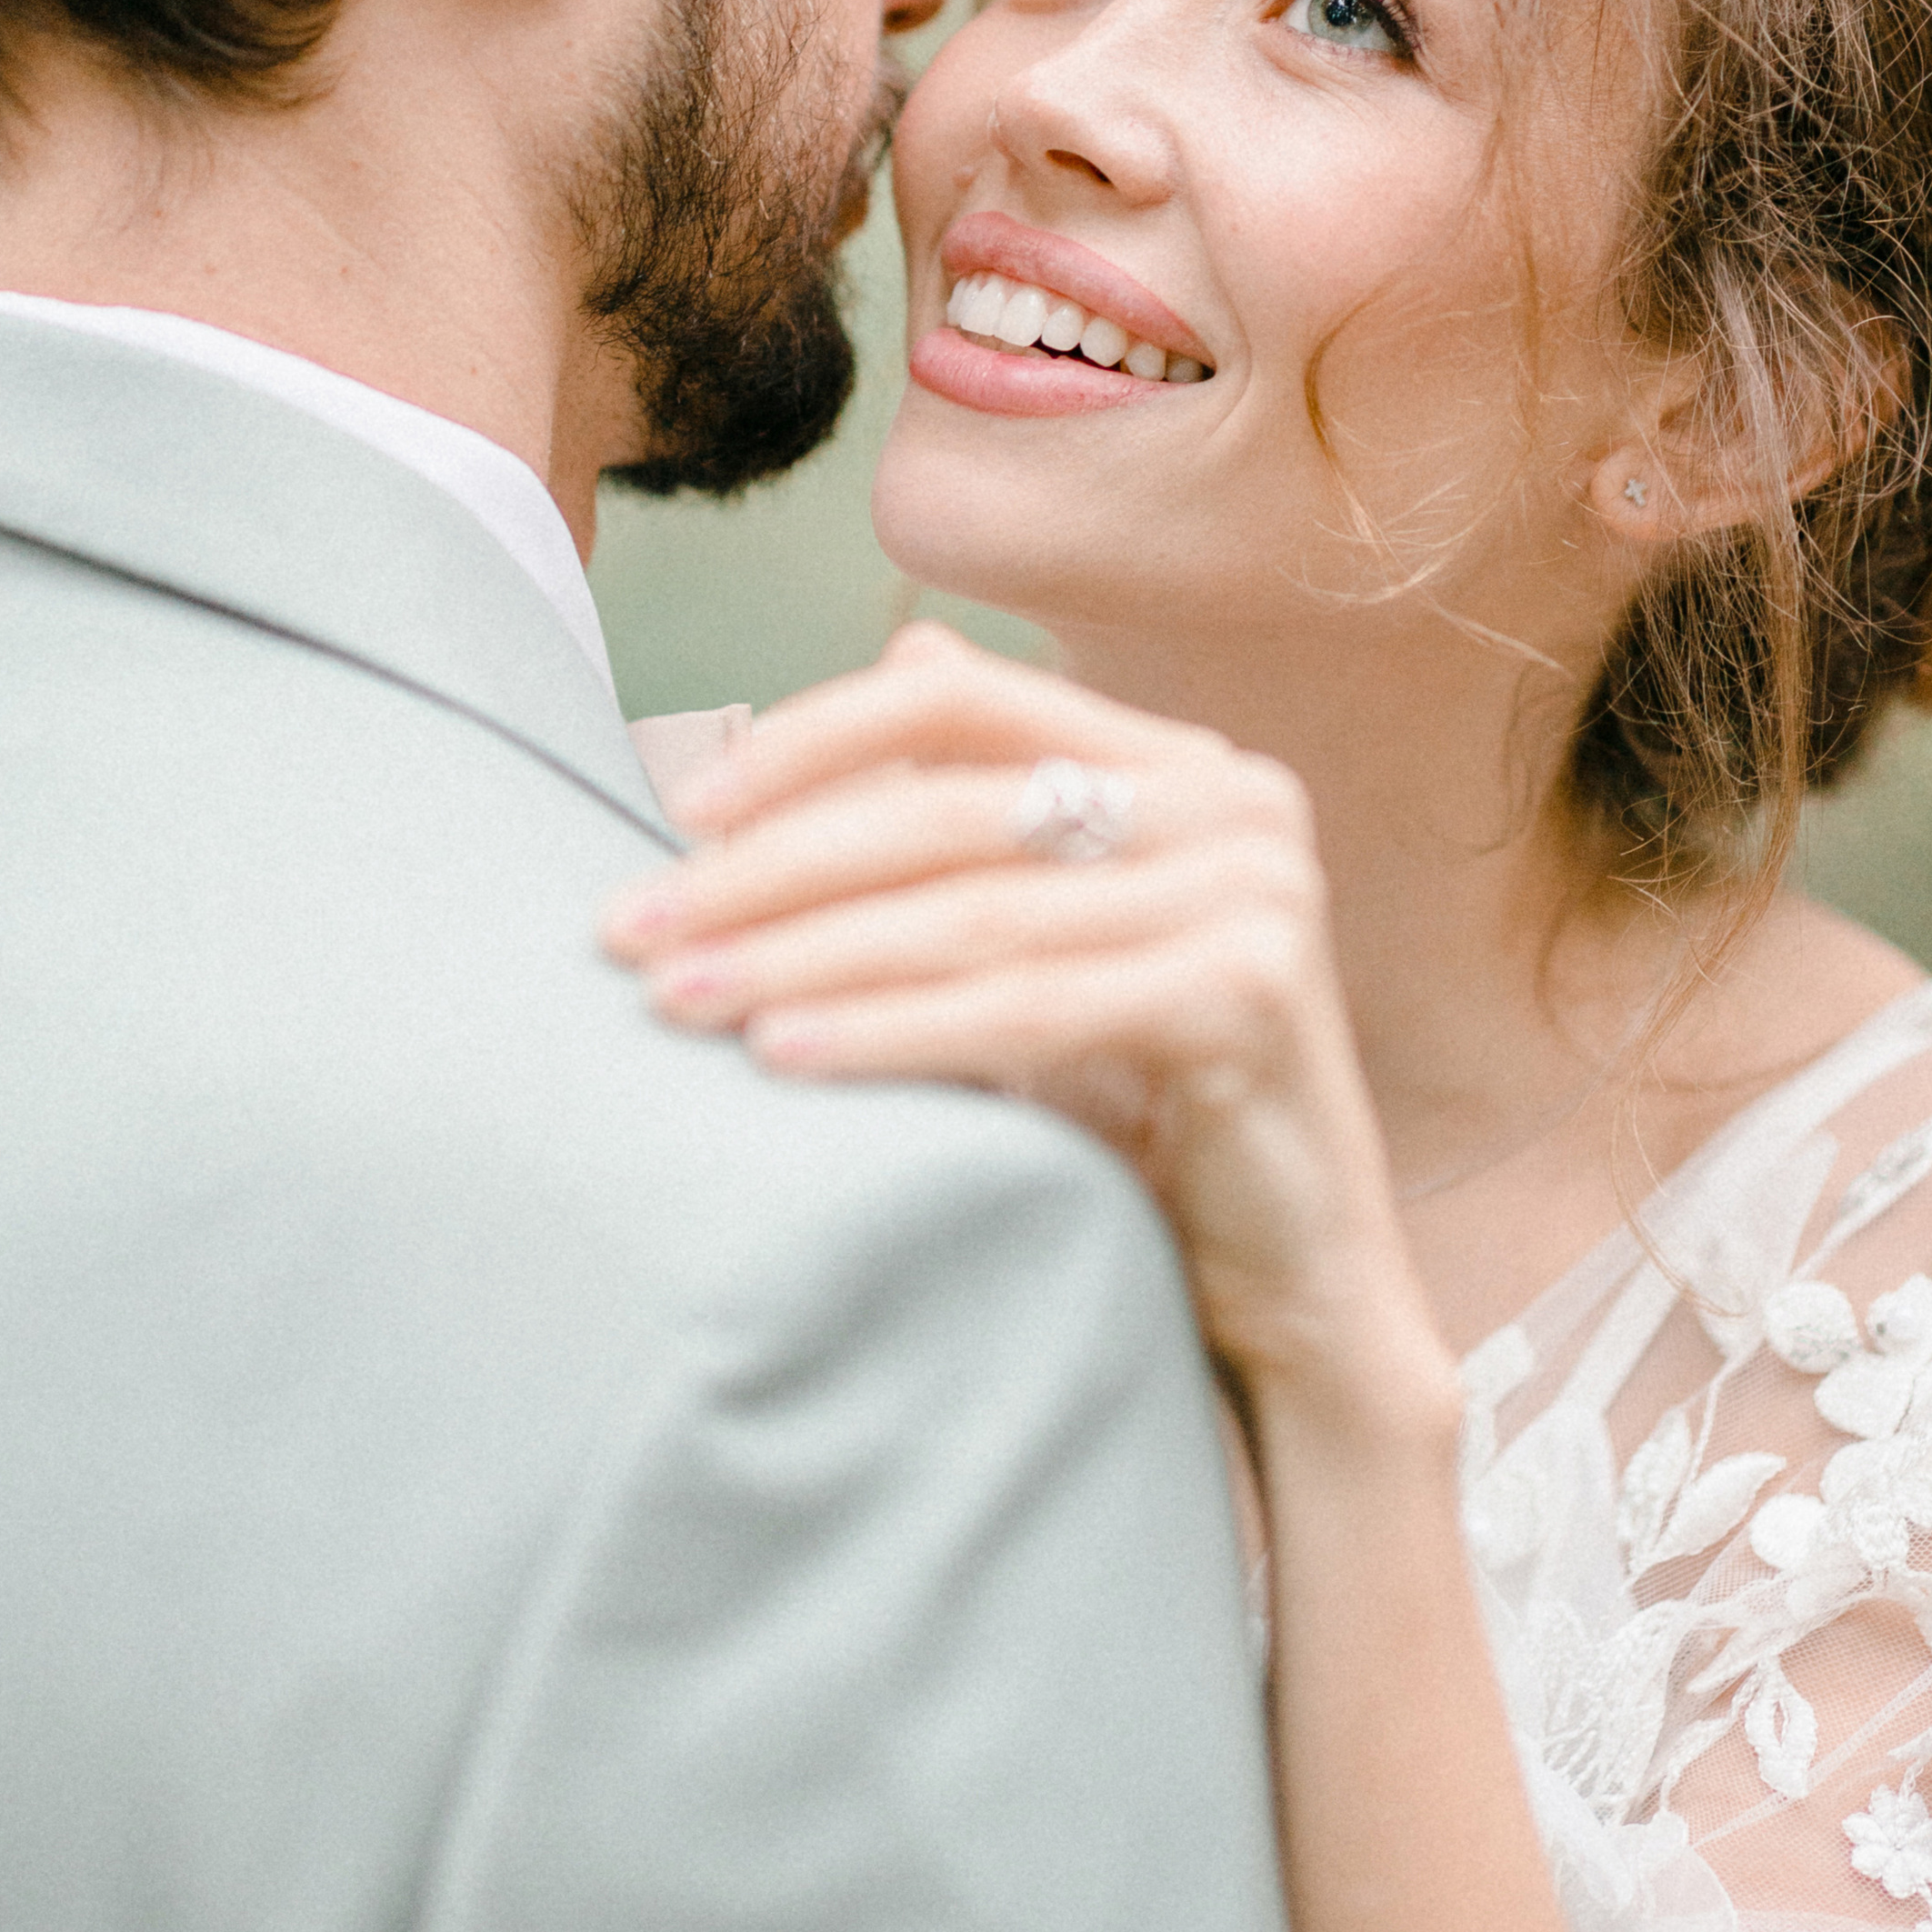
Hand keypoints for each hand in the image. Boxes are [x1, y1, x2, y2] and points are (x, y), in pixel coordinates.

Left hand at [602, 626, 1451, 1419]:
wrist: (1299, 1283)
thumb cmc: (1155, 1113)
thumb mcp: (1067, 943)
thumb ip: (995, 817)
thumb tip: (907, 648)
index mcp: (1181, 765)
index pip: (963, 696)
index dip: (813, 738)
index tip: (683, 809)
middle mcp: (1233, 804)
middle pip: (947, 807)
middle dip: (770, 869)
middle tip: (632, 930)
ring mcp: (1255, 893)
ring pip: (971, 913)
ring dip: (801, 955)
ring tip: (678, 1000)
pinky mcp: (1251, 994)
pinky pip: (1026, 1007)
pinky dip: (891, 1031)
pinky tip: (784, 1058)